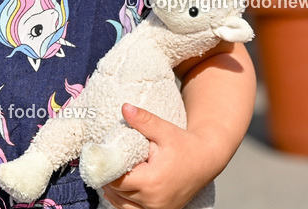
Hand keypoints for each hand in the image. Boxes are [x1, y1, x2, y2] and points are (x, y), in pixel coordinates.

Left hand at [101, 104, 220, 208]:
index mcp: (152, 181)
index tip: (100, 156)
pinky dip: (124, 200)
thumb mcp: (164, 130)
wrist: (207, 160)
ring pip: (123, 205)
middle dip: (109, 178)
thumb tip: (124, 107)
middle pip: (117, 193)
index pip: (115, 180)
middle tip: (104, 161)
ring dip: (114, 191)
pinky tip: (121, 186)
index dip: (105, 169)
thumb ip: (144, 120)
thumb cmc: (185, 144)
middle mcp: (154, 201)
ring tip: (111, 173)